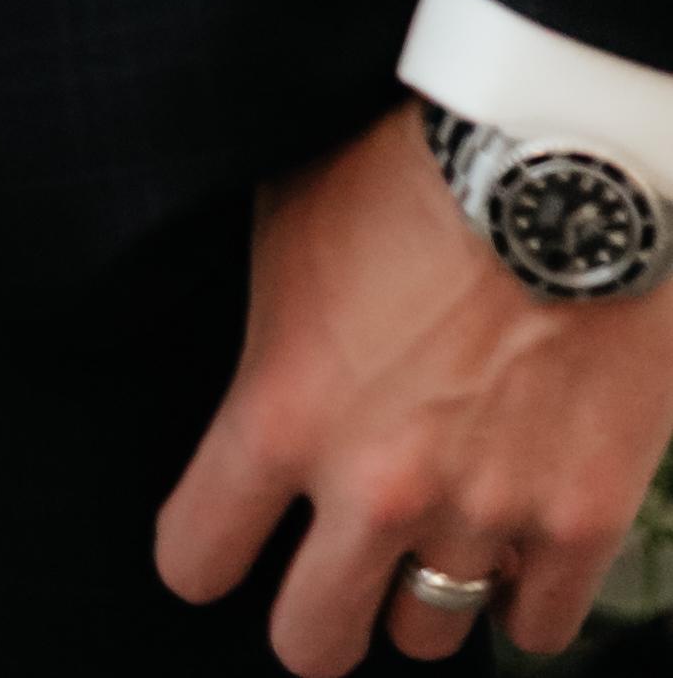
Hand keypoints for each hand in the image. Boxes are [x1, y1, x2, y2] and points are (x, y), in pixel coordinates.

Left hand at [158, 105, 672, 664]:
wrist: (554, 149)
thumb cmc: (407, 164)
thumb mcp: (288, 223)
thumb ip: (266, 327)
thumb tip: (251, 359)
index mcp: (281, 412)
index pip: (195, 557)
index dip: (202, 552)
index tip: (222, 539)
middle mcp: (374, 486)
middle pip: (309, 643)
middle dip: (312, 611)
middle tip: (329, 571)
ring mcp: (483, 513)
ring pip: (428, 639)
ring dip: (424, 590)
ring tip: (435, 529)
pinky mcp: (581, 518)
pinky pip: (542, 628)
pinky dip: (526, 592)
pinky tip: (515, 538)